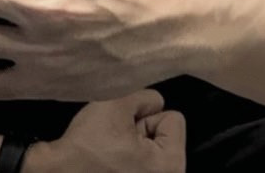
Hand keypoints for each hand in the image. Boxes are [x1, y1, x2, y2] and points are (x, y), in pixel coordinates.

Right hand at [27, 89, 186, 172]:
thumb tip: (155, 102)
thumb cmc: (90, 144)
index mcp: (171, 166)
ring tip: (112, 151)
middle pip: (165, 136)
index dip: (146, 117)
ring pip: (152, 149)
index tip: (125, 129)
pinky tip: (111, 163)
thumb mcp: (117, 105)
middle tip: (117, 141)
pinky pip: (141, 164)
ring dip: (134, 145)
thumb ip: (144, 97)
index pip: (174, 120)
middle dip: (141, 132)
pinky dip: (128, 160)